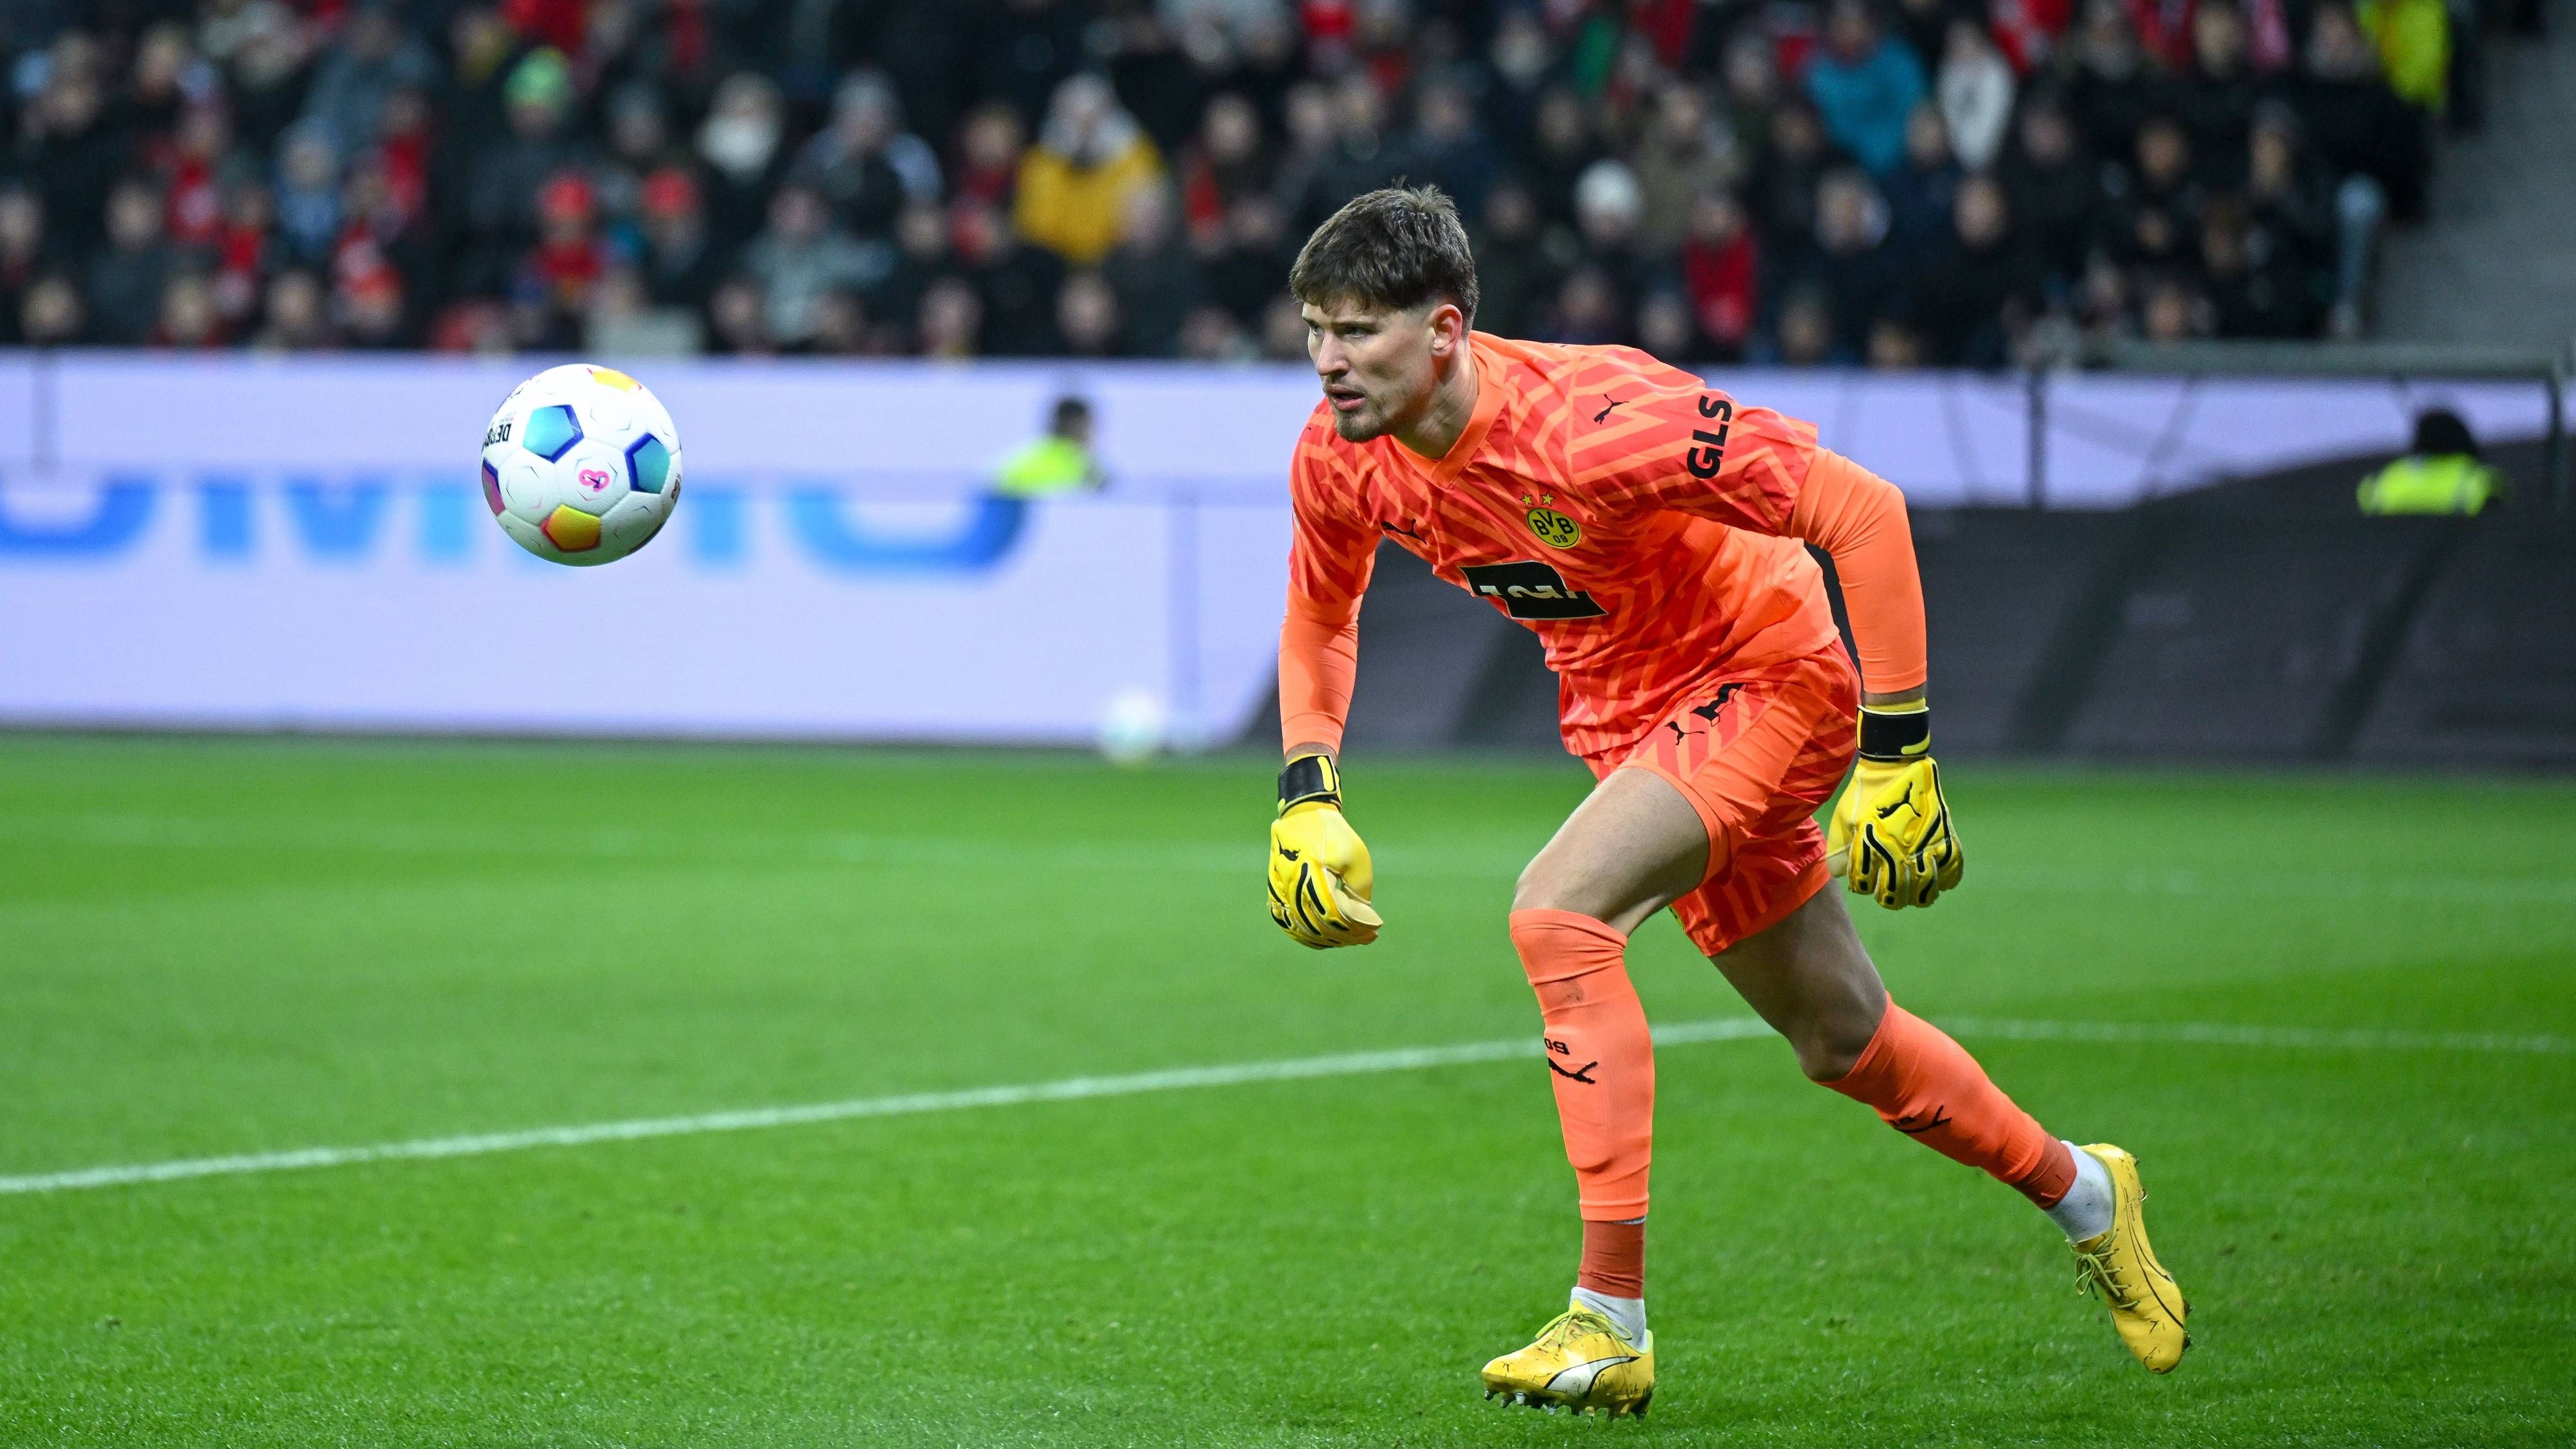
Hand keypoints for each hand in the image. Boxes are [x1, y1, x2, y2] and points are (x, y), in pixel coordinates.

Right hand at [1268, 799, 1380, 947]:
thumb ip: (1358, 889)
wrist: (1302, 816)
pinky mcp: (1275, 893)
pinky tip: (1323, 939)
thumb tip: (1360, 919)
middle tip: (1367, 937)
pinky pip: (1289, 923)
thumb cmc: (1333, 834)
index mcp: (1311, 873)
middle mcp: (1291, 885)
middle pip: (1319, 925)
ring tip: (1349, 939)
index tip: (1375, 930)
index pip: (1333, 913)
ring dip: (1328, 939)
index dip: (1355, 928)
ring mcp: (1279, 891)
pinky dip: (1307, 935)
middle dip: (1346, 936)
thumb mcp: (1356, 856)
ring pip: (1302, 929)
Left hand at [1826, 707, 1963, 909]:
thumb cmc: (1866, 791)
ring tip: (1912, 888)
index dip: (1861, 885)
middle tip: (1888, 889)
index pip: (1864, 886)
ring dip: (1917, 894)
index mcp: (1871, 848)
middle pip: (1895, 897)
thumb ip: (1840, 848)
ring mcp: (1926, 847)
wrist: (1896, 764)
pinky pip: (1952, 872)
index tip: (1863, 879)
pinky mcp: (1947, 838)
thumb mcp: (1844, 817)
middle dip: (1888, 897)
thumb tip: (1838, 873)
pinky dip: (1944, 880)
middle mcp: (1900, 852)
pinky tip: (1934, 877)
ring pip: (1925, 891)